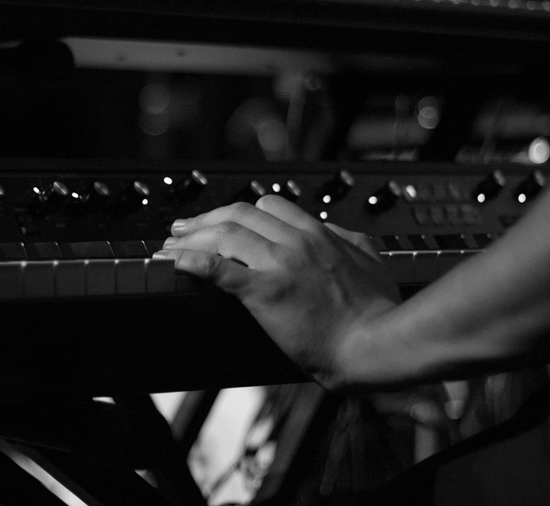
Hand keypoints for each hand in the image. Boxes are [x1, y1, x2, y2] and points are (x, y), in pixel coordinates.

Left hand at [155, 195, 398, 389]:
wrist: (377, 343)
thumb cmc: (379, 310)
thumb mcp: (371, 260)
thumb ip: (350, 240)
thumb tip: (335, 230)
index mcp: (319, 233)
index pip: (270, 205)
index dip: (240, 212)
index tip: (224, 221)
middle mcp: (295, 241)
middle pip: (239, 214)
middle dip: (206, 218)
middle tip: (183, 227)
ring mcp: (279, 265)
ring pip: (224, 235)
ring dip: (192, 238)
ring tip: (171, 246)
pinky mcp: (264, 292)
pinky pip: (219, 270)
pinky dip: (192, 262)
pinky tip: (176, 262)